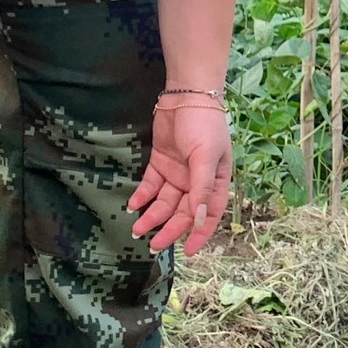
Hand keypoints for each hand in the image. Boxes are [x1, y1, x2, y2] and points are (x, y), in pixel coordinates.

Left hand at [132, 95, 232, 253]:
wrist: (186, 95)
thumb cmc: (204, 125)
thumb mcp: (205, 158)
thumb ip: (201, 190)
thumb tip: (199, 221)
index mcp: (215, 181)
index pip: (209, 215)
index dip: (200, 234)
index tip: (189, 252)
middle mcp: (197, 181)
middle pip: (183, 212)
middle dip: (169, 229)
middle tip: (153, 245)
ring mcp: (178, 172)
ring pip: (164, 202)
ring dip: (152, 216)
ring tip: (137, 230)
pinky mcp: (161, 162)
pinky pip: (151, 185)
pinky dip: (142, 196)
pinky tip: (132, 206)